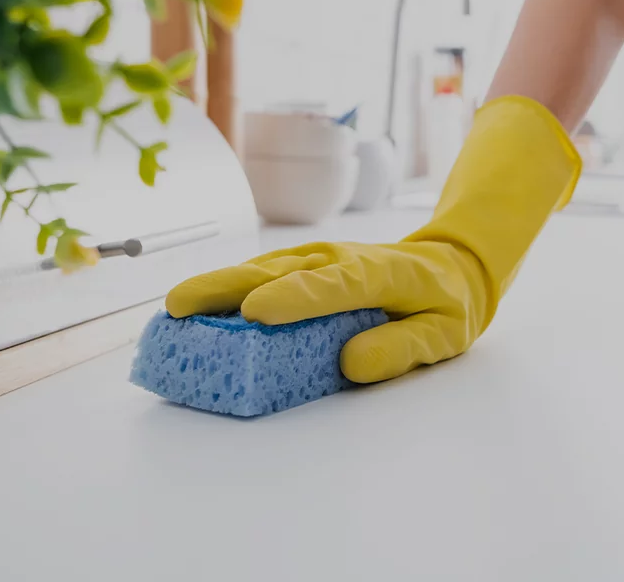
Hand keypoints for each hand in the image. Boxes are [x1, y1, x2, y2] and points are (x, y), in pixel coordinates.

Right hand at [166, 96, 580, 381]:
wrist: (450, 263)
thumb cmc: (445, 303)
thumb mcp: (444, 335)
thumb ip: (401, 348)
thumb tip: (350, 363)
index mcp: (376, 274)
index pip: (329, 286)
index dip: (291, 299)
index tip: (253, 314)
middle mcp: (337, 259)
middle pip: (276, 271)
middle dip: (226, 288)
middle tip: (180, 306)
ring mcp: (317, 259)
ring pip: (260, 269)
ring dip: (216, 287)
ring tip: (173, 308)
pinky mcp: (302, 267)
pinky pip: (262, 275)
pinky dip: (227, 289)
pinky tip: (196, 306)